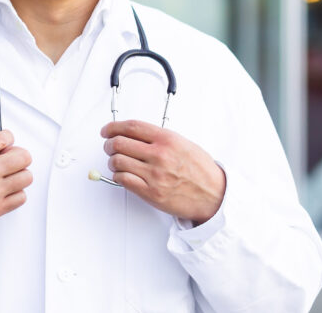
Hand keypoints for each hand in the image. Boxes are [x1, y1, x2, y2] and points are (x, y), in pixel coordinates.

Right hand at [0, 130, 32, 233]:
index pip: (7, 137)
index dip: (6, 138)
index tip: (3, 142)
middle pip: (23, 157)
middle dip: (17, 155)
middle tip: (8, 158)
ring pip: (26, 177)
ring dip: (17, 175)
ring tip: (5, 176)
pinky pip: (21, 197)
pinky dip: (15, 193)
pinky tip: (3, 190)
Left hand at [100, 120, 224, 224]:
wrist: (214, 195)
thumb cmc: (200, 170)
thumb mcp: (182, 143)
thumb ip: (158, 137)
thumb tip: (133, 133)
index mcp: (167, 139)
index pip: (131, 126)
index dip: (113, 127)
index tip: (106, 130)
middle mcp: (159, 155)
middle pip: (119, 143)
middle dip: (108, 144)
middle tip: (109, 146)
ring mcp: (154, 174)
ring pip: (117, 161)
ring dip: (112, 161)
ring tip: (117, 162)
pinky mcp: (150, 192)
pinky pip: (122, 179)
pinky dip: (118, 176)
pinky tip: (123, 175)